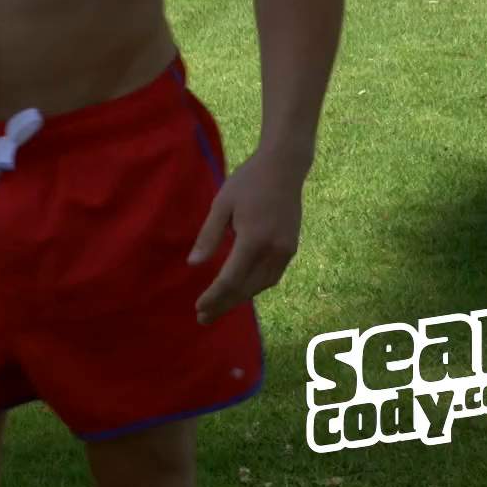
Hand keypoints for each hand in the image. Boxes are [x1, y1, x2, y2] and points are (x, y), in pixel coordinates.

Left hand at [188, 151, 305, 324]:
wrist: (284, 168)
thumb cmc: (247, 182)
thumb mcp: (221, 205)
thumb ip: (209, 236)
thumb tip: (194, 264)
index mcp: (254, 239)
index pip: (231, 279)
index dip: (214, 296)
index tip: (198, 307)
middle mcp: (274, 250)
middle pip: (247, 288)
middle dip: (224, 304)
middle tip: (203, 318)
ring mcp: (286, 251)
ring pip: (261, 285)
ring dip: (240, 299)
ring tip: (219, 307)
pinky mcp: (291, 248)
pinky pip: (271, 276)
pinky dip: (254, 287)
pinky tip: (240, 290)